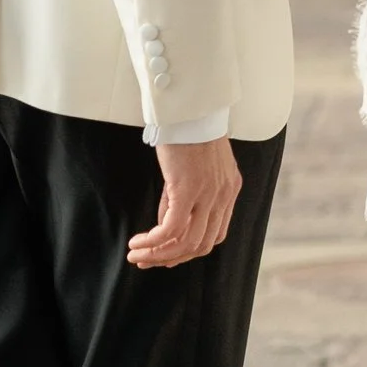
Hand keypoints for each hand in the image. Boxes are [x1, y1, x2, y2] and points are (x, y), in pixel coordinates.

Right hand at [129, 137, 241, 268]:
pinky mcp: (188, 189)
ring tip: (137, 254)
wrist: (190, 107)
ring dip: (159, 253)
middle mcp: (223, 196)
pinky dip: (154, 241)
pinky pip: (172, 229)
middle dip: (172, 258)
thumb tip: (165, 227)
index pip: (215, 234)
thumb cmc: (188, 131)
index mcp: (229, 190)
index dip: (190, 250)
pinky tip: (138, 242)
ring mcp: (208, 194)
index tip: (166, 254)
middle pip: (202, 244)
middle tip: (146, 260)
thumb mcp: (191, 169)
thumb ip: (183, 197)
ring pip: (186, 242)